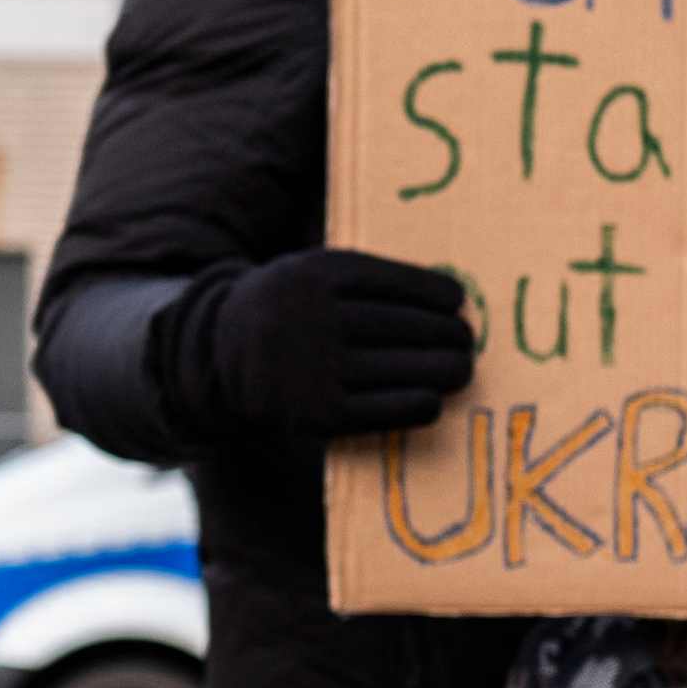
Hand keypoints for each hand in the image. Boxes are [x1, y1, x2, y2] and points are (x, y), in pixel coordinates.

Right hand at [193, 249, 477, 440]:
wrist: (220, 358)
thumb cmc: (288, 311)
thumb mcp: (308, 273)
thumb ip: (363, 281)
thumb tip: (447, 300)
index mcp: (314, 275)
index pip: (391, 281)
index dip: (432, 292)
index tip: (456, 301)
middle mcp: (313, 317)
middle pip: (404, 326)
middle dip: (447, 335)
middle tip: (466, 342)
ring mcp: (314, 368)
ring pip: (403, 368)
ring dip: (443, 370)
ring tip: (459, 369)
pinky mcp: (317, 414)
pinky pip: (386, 410)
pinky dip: (418, 404)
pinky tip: (431, 400)